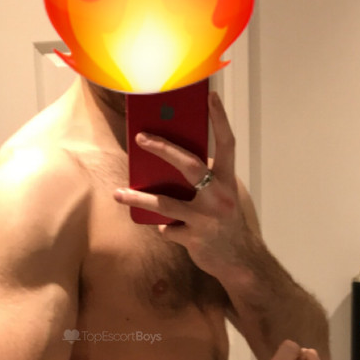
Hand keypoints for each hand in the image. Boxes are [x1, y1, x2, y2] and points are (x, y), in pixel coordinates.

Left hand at [113, 90, 250, 277]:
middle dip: (163, 149)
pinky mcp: (194, 239)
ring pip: (165, 204)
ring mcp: (206, 219)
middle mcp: (219, 197)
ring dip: (138, 199)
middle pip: (189, 165)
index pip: (227, 144)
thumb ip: (204, 181)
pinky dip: (165, 229)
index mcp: (227, 182)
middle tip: (141, 137)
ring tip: (118, 194)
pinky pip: (168, 230)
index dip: (220, 120)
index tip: (211, 97)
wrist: (241, 262)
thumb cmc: (227, 225)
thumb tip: (171, 163)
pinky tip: (168, 231)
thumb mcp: (222, 198)